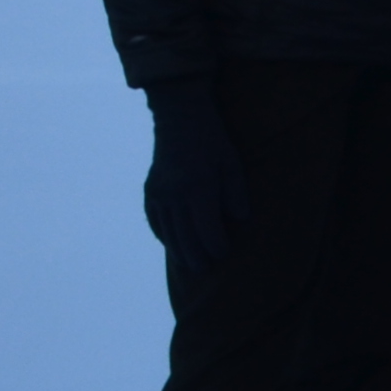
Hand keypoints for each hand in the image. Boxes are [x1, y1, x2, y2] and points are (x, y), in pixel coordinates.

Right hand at [141, 85, 246, 272]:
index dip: (215, 244)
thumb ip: (235, 193)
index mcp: (197, 186)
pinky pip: (155, 221)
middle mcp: (174, 193)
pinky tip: (173, 246)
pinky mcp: (150, 191)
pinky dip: (164, 236)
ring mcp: (158, 193)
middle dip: (196, 255)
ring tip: (190, 266)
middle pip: (184, 235)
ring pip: (168, 232)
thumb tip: (240, 221)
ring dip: (179, 251)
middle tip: (206, 270)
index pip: (206, 227)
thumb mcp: (232, 163)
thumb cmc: (213, 142)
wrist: (180, 120)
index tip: (224, 254)